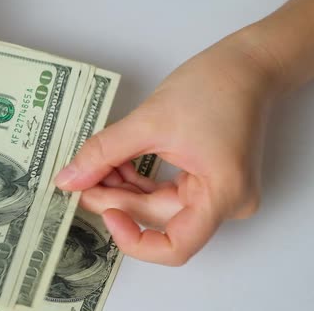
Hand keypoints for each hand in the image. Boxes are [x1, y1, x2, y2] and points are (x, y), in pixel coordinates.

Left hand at [55, 33, 279, 265]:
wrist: (245, 65)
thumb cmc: (211, 87)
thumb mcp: (149, 121)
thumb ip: (104, 153)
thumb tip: (67, 180)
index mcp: (222, 196)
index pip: (176, 248)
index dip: (134, 240)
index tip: (106, 212)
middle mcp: (227, 204)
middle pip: (161, 220)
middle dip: (118, 200)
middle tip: (81, 182)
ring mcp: (219, 194)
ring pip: (160, 206)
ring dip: (125, 189)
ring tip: (94, 168)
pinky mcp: (209, 181)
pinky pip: (168, 192)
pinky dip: (140, 181)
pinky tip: (115, 164)